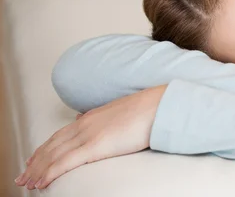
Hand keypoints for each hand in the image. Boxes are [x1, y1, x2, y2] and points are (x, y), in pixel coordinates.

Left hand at [14, 85, 166, 189]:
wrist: (158, 105)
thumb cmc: (146, 110)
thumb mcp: (120, 112)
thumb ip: (103, 118)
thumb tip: (89, 118)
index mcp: (91, 117)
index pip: (60, 135)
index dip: (44, 149)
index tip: (34, 160)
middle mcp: (84, 124)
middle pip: (51, 146)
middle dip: (35, 162)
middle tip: (22, 176)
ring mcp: (88, 134)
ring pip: (53, 155)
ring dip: (37, 170)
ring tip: (27, 183)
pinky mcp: (95, 145)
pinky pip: (65, 162)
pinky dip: (49, 173)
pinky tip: (41, 183)